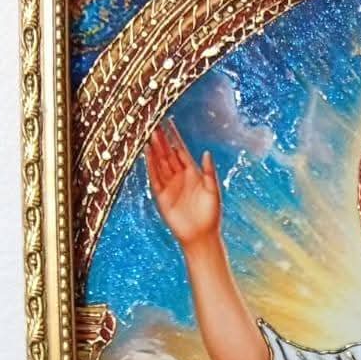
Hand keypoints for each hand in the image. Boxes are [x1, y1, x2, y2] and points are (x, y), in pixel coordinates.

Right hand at [145, 120, 220, 247]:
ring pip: (160, 163)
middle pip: (168, 154)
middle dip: (162, 140)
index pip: (181, 151)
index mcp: (193, 174)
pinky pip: (154, 177)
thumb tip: (207, 153)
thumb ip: (209, 172)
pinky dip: (150, 165)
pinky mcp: (161, 195)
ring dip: (154, 149)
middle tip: (154, 123)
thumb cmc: (211, 215)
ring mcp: (169, 185)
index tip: (169, 123)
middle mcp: (180, 177)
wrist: (200, 236)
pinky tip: (147, 153)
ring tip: (149, 134)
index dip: (175, 137)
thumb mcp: (213, 191)